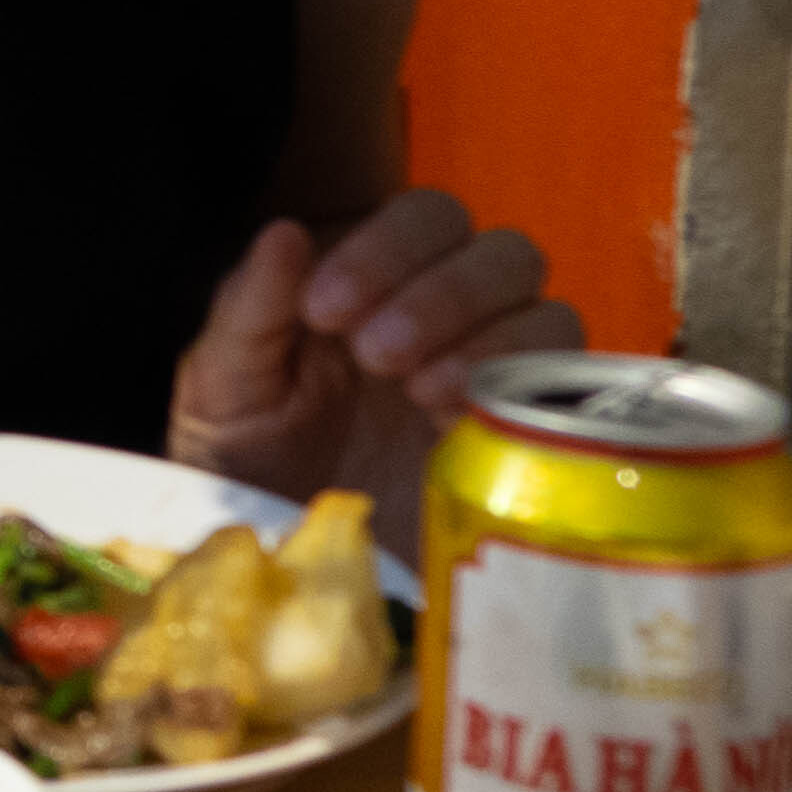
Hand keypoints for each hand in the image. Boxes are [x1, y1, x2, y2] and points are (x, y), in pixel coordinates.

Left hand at [165, 191, 585, 541]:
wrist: (276, 573)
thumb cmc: (243, 466)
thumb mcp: (224, 384)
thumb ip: (251, 306)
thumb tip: (287, 230)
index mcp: (380, 285)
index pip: (428, 217)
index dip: (389, 244)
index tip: (324, 308)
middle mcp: (451, 322)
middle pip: (506, 253)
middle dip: (442, 289)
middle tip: (373, 353)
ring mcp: (496, 382)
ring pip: (548, 312)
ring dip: (484, 335)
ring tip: (414, 387)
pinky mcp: (526, 446)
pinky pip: (567, 393)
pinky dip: (520, 387)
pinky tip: (453, 415)